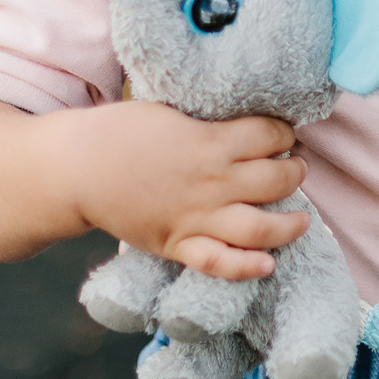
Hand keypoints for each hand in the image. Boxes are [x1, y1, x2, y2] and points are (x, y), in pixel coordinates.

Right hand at [52, 104, 309, 280]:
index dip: (284, 133)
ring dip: (290, 224)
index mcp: (211, 141)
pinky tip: (268, 265)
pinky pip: (219, 263)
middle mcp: (212, 181)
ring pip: (261, 227)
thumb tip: (241, 120)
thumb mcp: (172, 111)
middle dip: (295, 171)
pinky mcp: (176, 245)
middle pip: (277, 178)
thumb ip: (209, 122)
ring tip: (302, 219)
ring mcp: (196, 217)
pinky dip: (247, 267)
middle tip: (294, 168)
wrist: (76, 168)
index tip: (283, 134)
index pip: (271, 135)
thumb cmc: (120, 131)